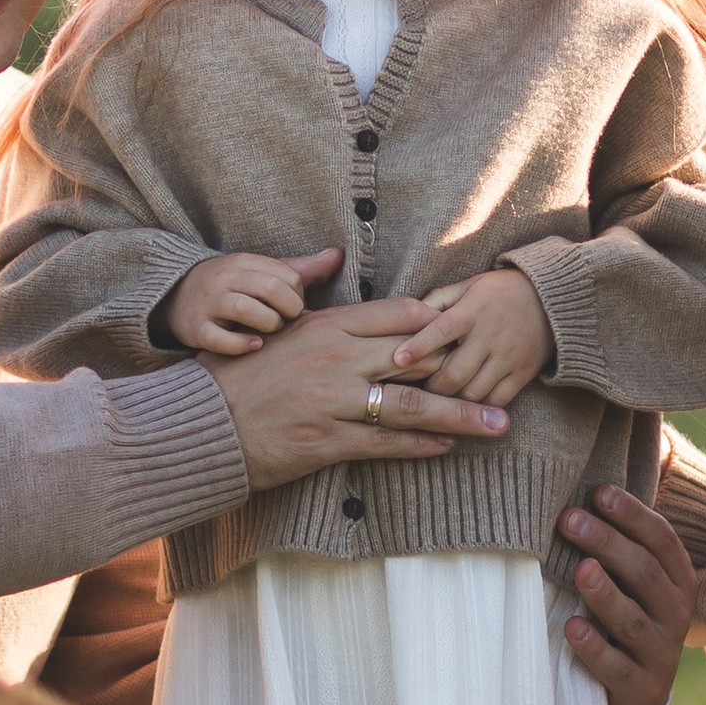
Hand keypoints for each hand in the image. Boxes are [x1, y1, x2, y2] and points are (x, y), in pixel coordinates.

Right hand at [163, 246, 340, 354]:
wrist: (175, 298)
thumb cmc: (231, 288)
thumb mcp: (261, 273)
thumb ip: (300, 268)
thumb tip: (338, 254)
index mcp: (245, 262)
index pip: (288, 275)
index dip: (298, 296)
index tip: (292, 307)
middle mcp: (226, 279)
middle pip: (270, 289)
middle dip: (288, 310)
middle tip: (286, 322)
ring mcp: (209, 304)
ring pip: (245, 310)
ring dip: (267, 325)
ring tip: (268, 332)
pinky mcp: (196, 329)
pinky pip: (220, 338)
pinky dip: (241, 344)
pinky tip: (254, 346)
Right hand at [204, 294, 514, 487]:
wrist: (198, 424)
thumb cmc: (234, 375)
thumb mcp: (274, 328)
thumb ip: (312, 301)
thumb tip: (333, 257)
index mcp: (324, 327)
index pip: (397, 316)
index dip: (440, 323)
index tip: (472, 329)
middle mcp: (334, 360)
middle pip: (416, 360)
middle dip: (465, 370)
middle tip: (507, 380)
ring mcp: (332, 402)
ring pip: (410, 405)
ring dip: (460, 416)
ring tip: (497, 425)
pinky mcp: (325, 441)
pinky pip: (384, 443)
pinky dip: (420, 445)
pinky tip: (447, 447)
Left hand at [389, 266, 555, 406]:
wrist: (551, 300)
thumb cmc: (499, 292)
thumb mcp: (469, 285)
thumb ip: (438, 299)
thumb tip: (408, 317)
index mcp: (473, 310)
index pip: (442, 330)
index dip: (419, 346)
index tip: (398, 359)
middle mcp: (490, 335)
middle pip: (455, 373)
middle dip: (431, 387)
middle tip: (415, 392)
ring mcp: (509, 357)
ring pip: (473, 393)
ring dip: (451, 402)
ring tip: (437, 401)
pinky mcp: (523, 374)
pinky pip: (497, 401)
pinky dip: (478, 408)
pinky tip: (465, 406)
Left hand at [555, 486, 695, 704]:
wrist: (639, 695)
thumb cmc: (628, 620)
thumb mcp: (636, 584)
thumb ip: (622, 548)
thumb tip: (586, 489)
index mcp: (679, 582)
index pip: (663, 541)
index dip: (634, 515)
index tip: (599, 492)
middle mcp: (675, 614)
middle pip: (645, 573)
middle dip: (609, 543)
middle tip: (569, 519)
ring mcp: (659, 653)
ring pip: (633, 620)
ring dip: (605, 593)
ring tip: (579, 568)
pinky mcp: (639, 688)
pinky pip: (617, 667)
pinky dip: (594, 647)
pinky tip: (571, 627)